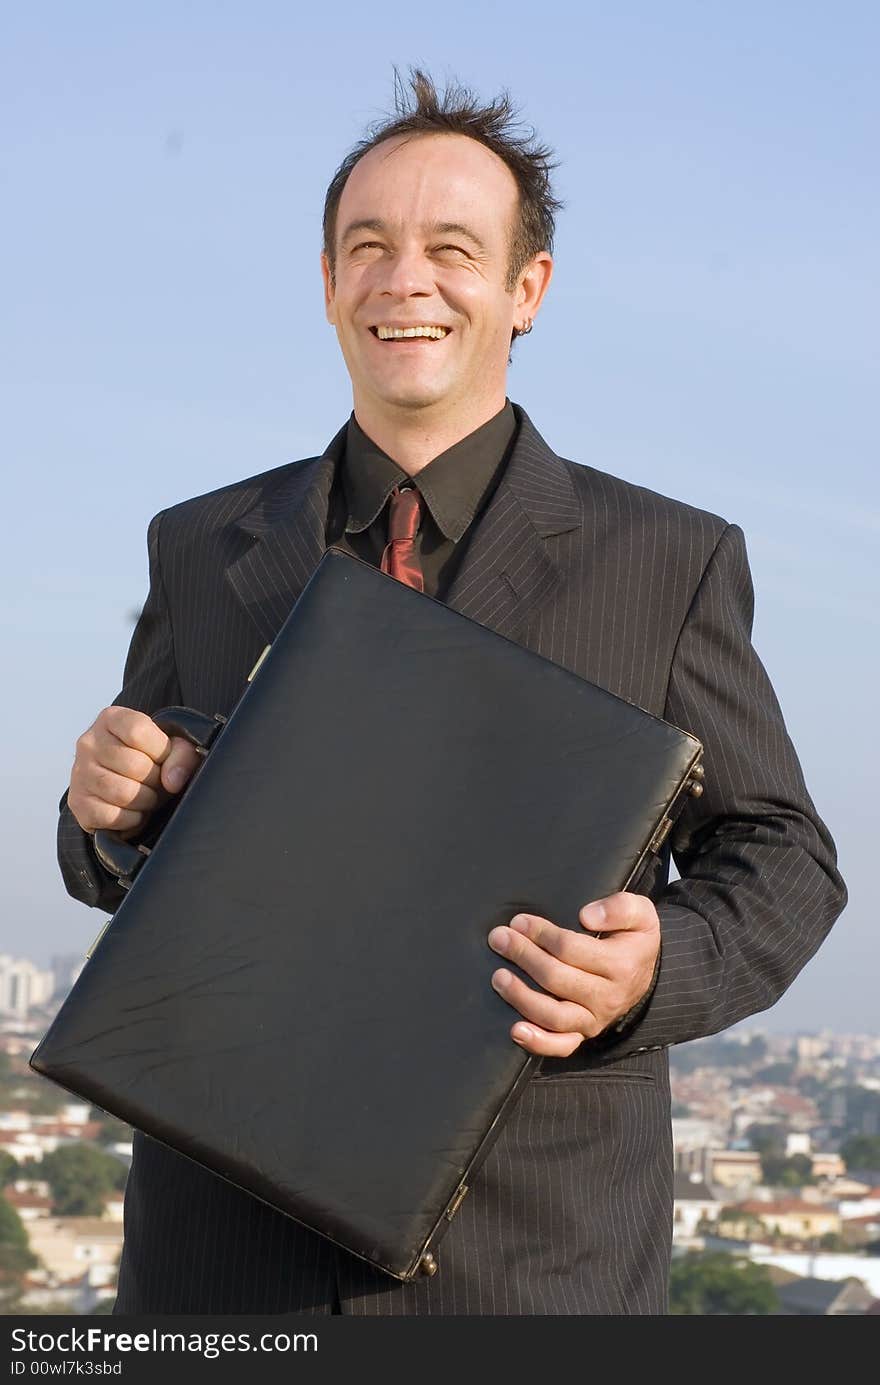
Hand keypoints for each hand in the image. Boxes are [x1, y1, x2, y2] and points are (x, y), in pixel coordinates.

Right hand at [67, 706, 199, 837]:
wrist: (120, 785)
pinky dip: (130, 819)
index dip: (160, 750)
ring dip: (145, 801)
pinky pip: (111, 816)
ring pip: (123, 793)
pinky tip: (133, 811)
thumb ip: (181, 754)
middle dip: (155, 780)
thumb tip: (173, 780)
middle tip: (156, 782)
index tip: (163, 759)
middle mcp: (89, 742)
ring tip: (147, 796)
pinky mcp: (78, 803)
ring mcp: (79, 773)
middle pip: (134, 765)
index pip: (138, 731)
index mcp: (111, 719)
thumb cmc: (148, 761)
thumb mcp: (170, 748)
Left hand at [487, 892, 660, 1056]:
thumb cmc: (634, 938)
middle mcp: (607, 997)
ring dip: (521, 996)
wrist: (644, 972)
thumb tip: (588, 917)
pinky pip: (561, 1045)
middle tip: (500, 939)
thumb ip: (619, 908)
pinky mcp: (583, 1033)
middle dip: (523, 956)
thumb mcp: (641, 912)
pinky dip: (538, 1042)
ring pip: (554, 1016)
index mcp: (621, 965)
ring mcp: (594, 1019)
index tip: (519, 922)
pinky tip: (516, 1030)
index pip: (571, 949)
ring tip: (499, 977)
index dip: (541, 934)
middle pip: (556, 979)